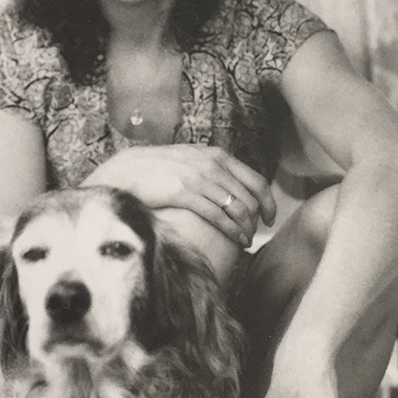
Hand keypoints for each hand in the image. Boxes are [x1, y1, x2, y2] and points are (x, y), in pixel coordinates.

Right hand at [83, 144, 274, 245]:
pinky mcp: (184, 192)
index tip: (269, 217)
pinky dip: (232, 230)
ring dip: (246, 228)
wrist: (127, 170)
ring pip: (237, 207)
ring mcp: (198, 177)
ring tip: (246, 242)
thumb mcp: (191, 160)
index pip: (255, 179)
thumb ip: (212, 169)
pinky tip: (236, 240)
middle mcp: (211, 164)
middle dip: (257, 218)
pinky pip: (217, 215)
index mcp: (216, 155)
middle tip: (256, 233)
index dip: (268, 201)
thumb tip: (232, 186)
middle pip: (250, 196)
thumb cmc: (160, 170)